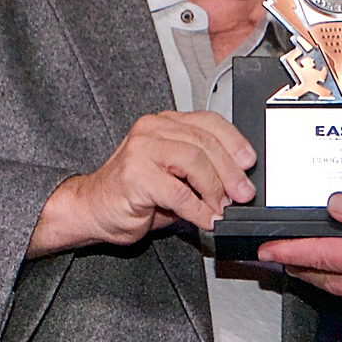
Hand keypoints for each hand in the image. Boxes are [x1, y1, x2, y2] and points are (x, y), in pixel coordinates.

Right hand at [28, 111, 255, 254]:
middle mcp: (152, 130)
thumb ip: (201, 170)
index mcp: (164, 123)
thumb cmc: (133, 194)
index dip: (234, 141)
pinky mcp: (135, 176)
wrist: (92, 209)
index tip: (249, 162)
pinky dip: (197, 209)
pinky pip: (178, 192)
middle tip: (243, 194)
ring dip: (215, 189)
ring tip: (222, 208)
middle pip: (204, 143)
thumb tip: (238, 182)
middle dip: (230, 171)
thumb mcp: (174, 175)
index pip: (208, 121)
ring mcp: (141, 150)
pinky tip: (205, 220)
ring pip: (194, 162)